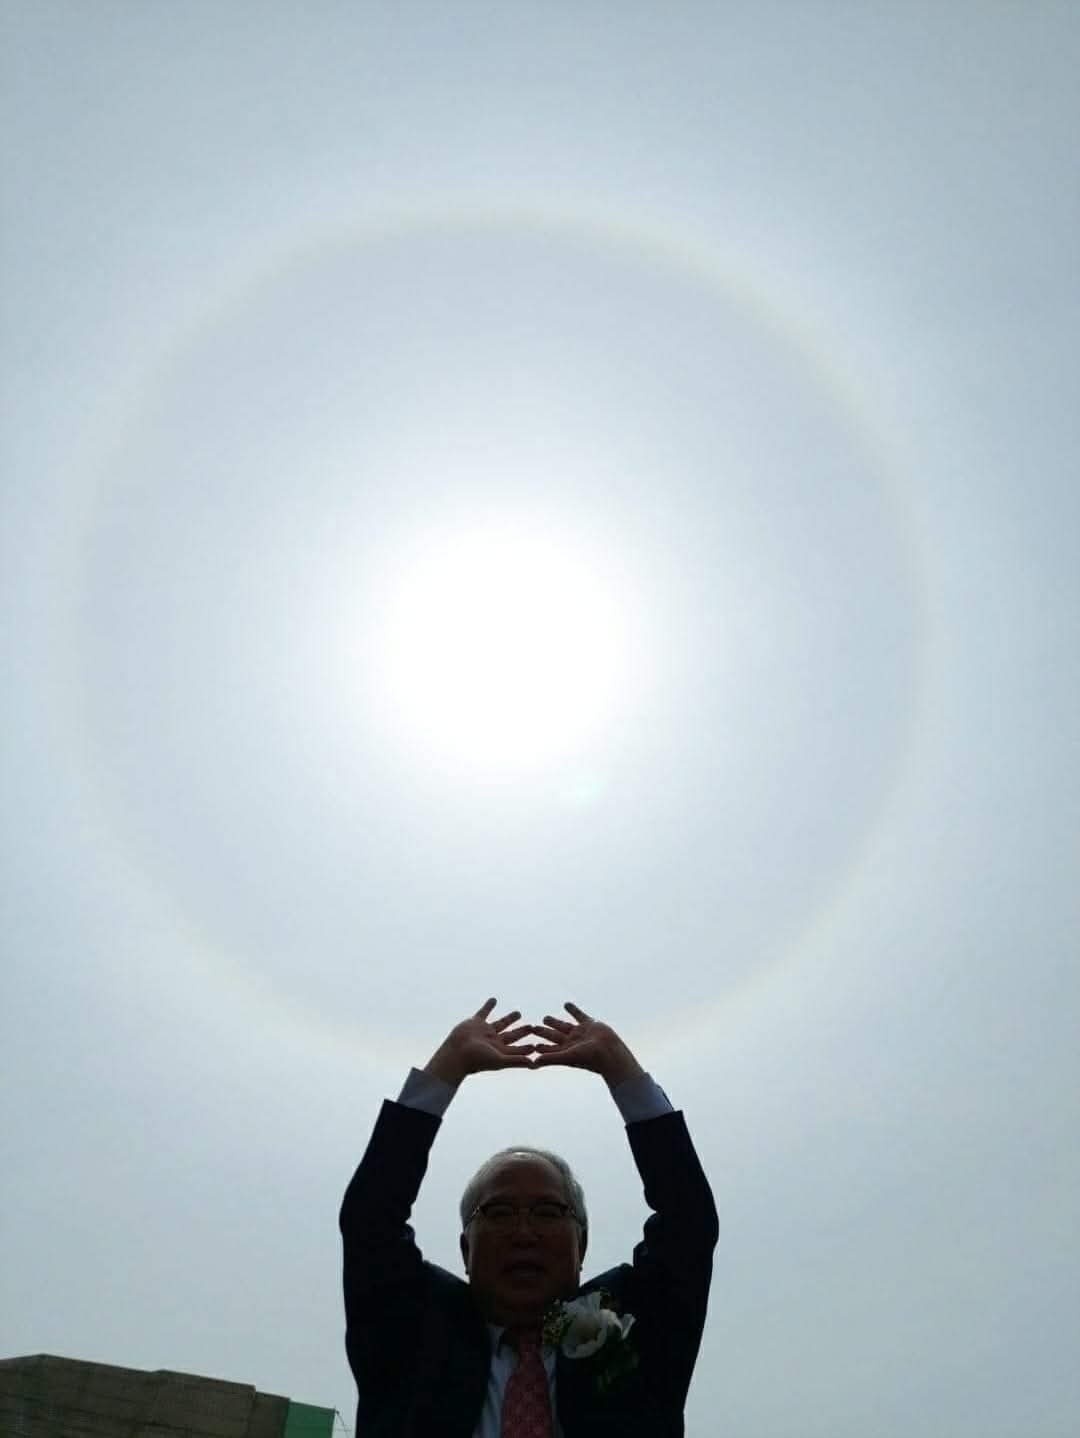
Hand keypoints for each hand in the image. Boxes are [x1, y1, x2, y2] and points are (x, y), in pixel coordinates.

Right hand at [424, 998, 536, 1085]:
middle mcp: (494, 1042)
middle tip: (533, 1027)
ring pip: (501, 1024)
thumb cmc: (477, 1060)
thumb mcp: (499, 1060)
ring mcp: (485, 1032)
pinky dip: (489, 1006)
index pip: (518, 1049)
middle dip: (522, 1032)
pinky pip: (484, 1012)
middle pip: (512, 1036)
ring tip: (519, 1013)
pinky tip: (494, 999)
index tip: (537, 1045)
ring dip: (509, 1019)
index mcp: (501, 1052)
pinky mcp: (476, 1023)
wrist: (456, 1053)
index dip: (527, 1048)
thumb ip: (517, 1061)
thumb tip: (534, 1065)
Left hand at [530, 1003, 644, 1087]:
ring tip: (545, 1018)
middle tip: (533, 1028)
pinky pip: (579, 1015)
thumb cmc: (590, 1058)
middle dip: (545, 1033)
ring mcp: (581, 1033)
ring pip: (564, 1026)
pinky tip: (566, 1004)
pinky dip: (573, 1010)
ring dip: (555, 1022)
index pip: (550, 1049)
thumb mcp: (568, 1057)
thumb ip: (551, 1058)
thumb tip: (534, 1063)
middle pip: (555, 1036)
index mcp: (566, 1051)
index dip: (542, 1047)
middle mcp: (572, 1042)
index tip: (532, 1046)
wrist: (610, 1051)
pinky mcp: (590, 1024)